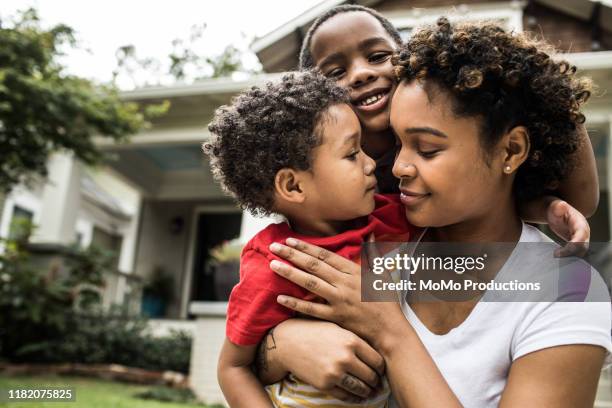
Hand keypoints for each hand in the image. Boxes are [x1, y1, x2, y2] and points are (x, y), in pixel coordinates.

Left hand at [268, 238, 404, 347]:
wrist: (391, 330)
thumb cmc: (387, 302)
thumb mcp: (382, 273)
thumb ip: (374, 253)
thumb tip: (371, 233)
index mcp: (354, 271)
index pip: (326, 255)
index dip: (306, 247)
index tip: (290, 240)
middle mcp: (345, 283)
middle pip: (314, 266)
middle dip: (292, 254)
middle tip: (274, 247)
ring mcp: (339, 300)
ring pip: (310, 283)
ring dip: (290, 273)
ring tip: (273, 265)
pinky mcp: (336, 317)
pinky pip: (312, 309)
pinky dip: (296, 303)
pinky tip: (280, 297)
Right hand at [271, 319, 384, 400]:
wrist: (288, 342)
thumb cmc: (315, 331)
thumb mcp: (338, 329)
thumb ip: (356, 341)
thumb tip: (374, 355)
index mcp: (351, 341)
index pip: (377, 361)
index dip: (381, 368)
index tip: (380, 370)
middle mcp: (345, 357)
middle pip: (371, 376)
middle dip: (376, 381)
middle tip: (377, 383)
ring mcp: (335, 372)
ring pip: (361, 388)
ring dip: (368, 392)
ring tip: (370, 391)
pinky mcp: (325, 384)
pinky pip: (346, 396)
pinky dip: (354, 398)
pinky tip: (357, 397)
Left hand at [546, 199, 589, 256]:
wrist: (556, 212)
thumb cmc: (556, 209)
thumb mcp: (555, 207)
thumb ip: (558, 207)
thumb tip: (561, 205)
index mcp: (580, 223)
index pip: (581, 235)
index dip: (576, 243)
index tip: (566, 248)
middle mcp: (583, 232)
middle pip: (583, 246)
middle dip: (572, 252)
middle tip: (557, 255)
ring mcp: (580, 239)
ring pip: (580, 251)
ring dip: (570, 256)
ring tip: (557, 257)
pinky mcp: (576, 244)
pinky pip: (575, 252)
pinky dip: (569, 256)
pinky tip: (559, 258)